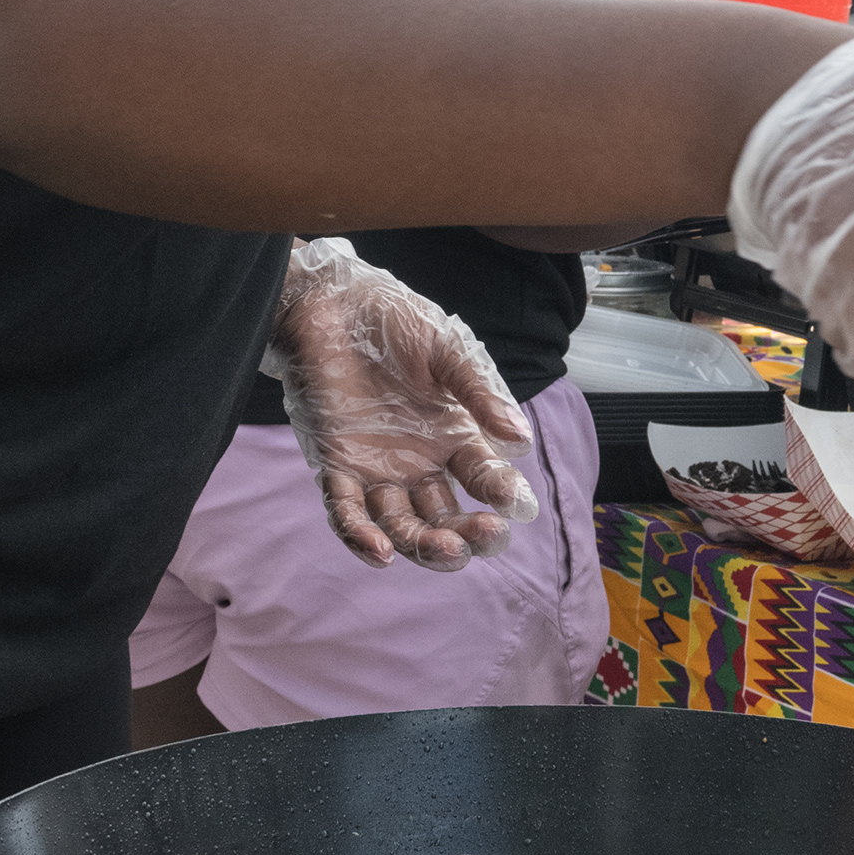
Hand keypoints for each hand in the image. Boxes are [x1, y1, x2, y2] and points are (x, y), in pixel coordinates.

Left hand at [265, 239, 537, 570]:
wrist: (333, 302)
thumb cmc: (396, 321)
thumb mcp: (448, 349)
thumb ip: (480, 391)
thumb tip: (520, 440)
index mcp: (455, 435)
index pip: (486, 478)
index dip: (504, 494)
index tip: (519, 505)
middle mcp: (420, 462)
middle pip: (447, 517)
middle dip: (470, 534)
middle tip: (487, 534)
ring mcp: (378, 469)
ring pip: (403, 526)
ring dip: (424, 546)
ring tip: (447, 549)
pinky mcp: (336, 465)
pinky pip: (346, 513)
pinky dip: (360, 537)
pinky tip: (381, 552)